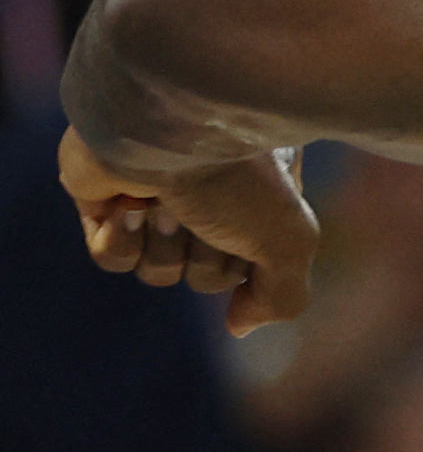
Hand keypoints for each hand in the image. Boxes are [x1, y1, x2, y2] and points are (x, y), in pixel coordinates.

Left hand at [60, 127, 317, 333]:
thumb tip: (238, 326)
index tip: (255, 226)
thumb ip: (281, 297)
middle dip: (205, 254)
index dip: (255, 261)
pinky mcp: (103, 197)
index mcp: (260, 194)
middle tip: (206, 212)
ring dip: (163, 246)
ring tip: (162, 205)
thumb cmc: (237, 177)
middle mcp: (209, 194)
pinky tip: (128, 208)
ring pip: (158, 270)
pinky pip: (110, 257)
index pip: (258, 265)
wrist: (165, 125)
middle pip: (208, 274)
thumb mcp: (290, 243)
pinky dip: (120, 242)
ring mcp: (153, 195)